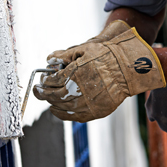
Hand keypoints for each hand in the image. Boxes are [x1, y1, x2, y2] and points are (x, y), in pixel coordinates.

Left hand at [33, 28, 165, 121]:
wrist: (129, 69)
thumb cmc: (107, 56)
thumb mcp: (84, 49)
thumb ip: (65, 55)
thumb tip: (49, 59)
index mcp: (75, 73)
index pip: (52, 80)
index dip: (45, 80)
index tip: (42, 79)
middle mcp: (80, 90)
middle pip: (54, 95)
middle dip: (42, 93)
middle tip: (37, 90)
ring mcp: (88, 103)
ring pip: (62, 107)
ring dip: (51, 104)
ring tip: (47, 100)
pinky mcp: (95, 112)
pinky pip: (74, 117)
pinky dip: (63, 115)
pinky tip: (57, 110)